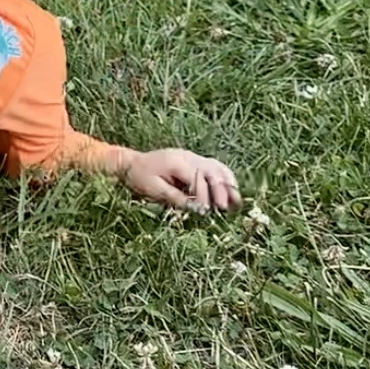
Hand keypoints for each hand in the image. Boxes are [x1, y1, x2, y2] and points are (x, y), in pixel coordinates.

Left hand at [121, 147, 239, 211]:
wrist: (132, 163)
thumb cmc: (140, 177)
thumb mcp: (154, 189)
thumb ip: (175, 197)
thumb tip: (194, 208)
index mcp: (177, 162)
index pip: (197, 178)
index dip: (204, 196)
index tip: (206, 211)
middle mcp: (188, 157)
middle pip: (210, 171)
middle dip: (220, 190)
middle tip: (225, 208)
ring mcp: (192, 157)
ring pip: (216, 167)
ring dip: (227, 183)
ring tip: (236, 200)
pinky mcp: (194, 161)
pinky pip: (213, 166)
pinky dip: (224, 176)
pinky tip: (231, 188)